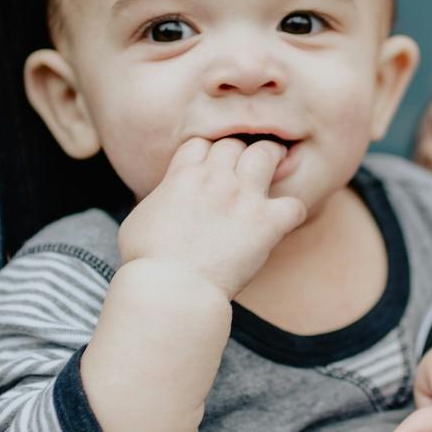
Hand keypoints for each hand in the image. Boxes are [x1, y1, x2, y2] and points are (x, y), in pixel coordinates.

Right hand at [117, 137, 306, 296]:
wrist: (170, 287)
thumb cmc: (147, 262)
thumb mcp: (138, 219)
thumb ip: (159, 200)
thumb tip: (165, 201)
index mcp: (183, 176)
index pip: (201, 143)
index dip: (207, 153)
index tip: (211, 168)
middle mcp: (215, 179)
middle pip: (234, 143)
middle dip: (239, 153)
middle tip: (245, 168)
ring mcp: (243, 198)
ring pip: (266, 155)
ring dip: (271, 160)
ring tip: (274, 169)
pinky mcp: (266, 224)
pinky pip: (293, 205)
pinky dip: (292, 212)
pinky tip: (284, 221)